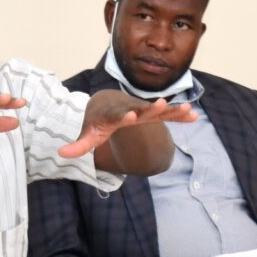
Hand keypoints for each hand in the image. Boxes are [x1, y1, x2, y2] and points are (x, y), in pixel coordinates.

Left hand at [58, 91, 196, 158]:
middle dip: (152, 107)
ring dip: (173, 110)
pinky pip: (167, 114)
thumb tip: (61, 154)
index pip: (120, 115)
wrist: (107, 102)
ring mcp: (144, 110)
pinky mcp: (153, 113)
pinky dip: (179, 115)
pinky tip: (194, 116)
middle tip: (163, 104)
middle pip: (143, 108)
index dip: (125, 116)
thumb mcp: (88, 133)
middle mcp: (131, 109)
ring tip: (189, 110)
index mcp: (115, 114)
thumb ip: (79, 145)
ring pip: (159, 109)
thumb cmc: (98, 121)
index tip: (132, 116)